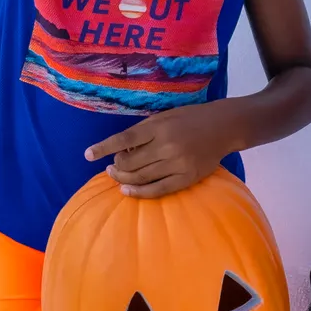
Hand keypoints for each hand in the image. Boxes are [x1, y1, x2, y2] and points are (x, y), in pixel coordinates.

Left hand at [83, 100, 240, 197]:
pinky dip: (139, 192)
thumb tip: (120, 152)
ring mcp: (177, 164)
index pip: (124, 140)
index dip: (103, 148)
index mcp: (159, 127)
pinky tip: (127, 190)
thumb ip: (143, 132)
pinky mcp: (187, 178)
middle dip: (115, 167)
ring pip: (141, 178)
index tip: (88, 155)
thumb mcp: (163, 117)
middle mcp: (167, 146)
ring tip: (117, 177)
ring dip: (123, 179)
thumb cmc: (188, 119)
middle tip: (111, 167)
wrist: (223, 127)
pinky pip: (158, 190)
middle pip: (130, 163)